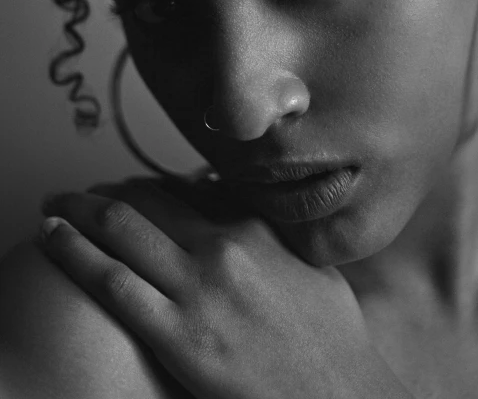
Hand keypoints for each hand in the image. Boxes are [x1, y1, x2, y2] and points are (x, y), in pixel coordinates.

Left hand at [39, 174, 410, 398]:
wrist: (340, 397)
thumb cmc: (332, 339)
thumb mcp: (313, 268)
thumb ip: (274, 235)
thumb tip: (244, 212)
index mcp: (254, 228)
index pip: (184, 188)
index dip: (144, 185)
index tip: (123, 189)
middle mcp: (222, 246)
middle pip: (145, 200)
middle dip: (102, 191)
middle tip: (76, 193)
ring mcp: (198, 289)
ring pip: (121, 229)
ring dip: (78, 211)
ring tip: (53, 206)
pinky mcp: (179, 335)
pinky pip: (114, 282)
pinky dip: (76, 253)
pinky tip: (53, 238)